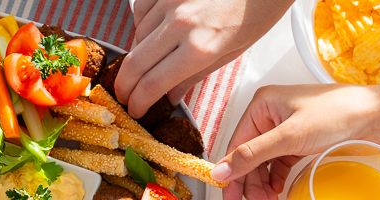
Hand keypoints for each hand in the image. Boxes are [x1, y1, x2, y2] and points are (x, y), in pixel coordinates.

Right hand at [118, 0, 293, 117]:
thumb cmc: (256, 12)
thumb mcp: (231, 52)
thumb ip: (195, 76)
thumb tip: (169, 96)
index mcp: (200, 48)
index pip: (154, 83)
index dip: (138, 101)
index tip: (135, 109)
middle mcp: (180, 24)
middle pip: (135, 63)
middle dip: (124, 86)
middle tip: (124, 96)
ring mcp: (170, 3)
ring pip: (136, 38)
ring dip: (136, 56)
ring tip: (146, 65)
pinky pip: (141, 12)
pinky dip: (141, 27)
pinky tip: (151, 34)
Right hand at [212, 84, 379, 199]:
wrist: (379, 115)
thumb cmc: (339, 112)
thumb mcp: (289, 137)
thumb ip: (252, 155)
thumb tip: (222, 169)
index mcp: (262, 105)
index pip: (237, 143)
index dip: (231, 170)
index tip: (228, 193)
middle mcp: (271, 114)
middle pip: (249, 154)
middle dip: (250, 179)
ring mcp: (286, 127)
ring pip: (264, 160)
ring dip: (263, 181)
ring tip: (267, 198)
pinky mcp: (300, 139)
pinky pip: (279, 161)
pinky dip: (276, 176)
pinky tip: (277, 188)